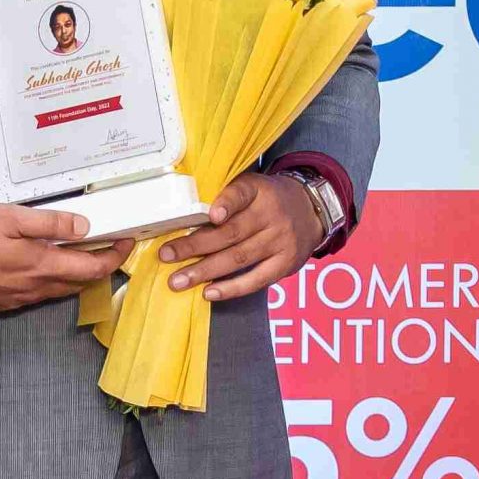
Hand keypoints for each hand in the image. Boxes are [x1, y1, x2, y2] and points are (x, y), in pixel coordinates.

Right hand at [0, 203, 133, 313]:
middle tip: (109, 244)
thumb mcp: (8, 216)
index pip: (91, 268)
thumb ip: (49, 224)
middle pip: (79, 283)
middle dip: (99, 266)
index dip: (114, 257)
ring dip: (76, 274)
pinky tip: (46, 265)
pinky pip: (39, 294)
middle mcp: (33, 288)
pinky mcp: (4, 302)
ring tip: (81, 252)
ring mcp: (18, 298)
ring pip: (59, 290)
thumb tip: (82, 228)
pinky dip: (53, 281)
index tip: (126, 242)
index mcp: (39, 266)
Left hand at [159, 171, 322, 302]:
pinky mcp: (285, 264)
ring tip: (178, 280)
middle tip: (167, 255)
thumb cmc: (269, 199)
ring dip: (205, 271)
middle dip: (194, 246)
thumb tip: (184, 217)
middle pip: (231, 233)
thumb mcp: (253, 186)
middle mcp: (271, 215)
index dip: (227, 203)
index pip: (241, 193)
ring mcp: (280, 242)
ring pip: (239, 258)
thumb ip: (227, 198)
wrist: (312, 210)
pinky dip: (231, 288)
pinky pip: (256, 280)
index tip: (211, 214)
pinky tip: (209, 292)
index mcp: (259, 190)